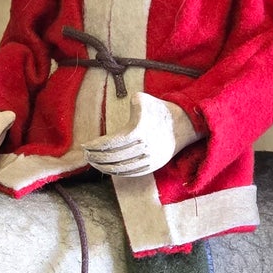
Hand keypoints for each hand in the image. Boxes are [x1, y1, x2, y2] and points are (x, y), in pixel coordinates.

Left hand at [83, 93, 200, 178]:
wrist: (187, 124)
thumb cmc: (163, 110)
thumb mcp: (147, 100)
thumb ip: (134, 101)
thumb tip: (128, 102)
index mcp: (139, 131)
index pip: (111, 143)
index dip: (96, 146)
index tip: (85, 145)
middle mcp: (145, 147)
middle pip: (114, 157)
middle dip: (97, 157)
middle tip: (86, 155)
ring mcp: (150, 159)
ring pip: (122, 168)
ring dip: (105, 167)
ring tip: (94, 163)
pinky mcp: (154, 165)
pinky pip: (132, 173)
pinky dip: (118, 172)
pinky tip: (109, 169)